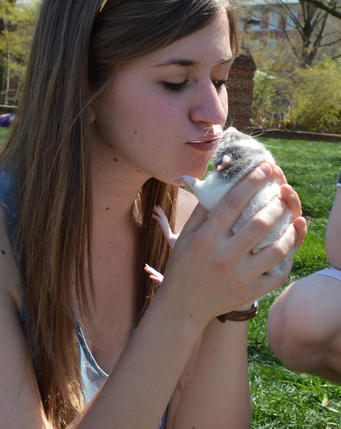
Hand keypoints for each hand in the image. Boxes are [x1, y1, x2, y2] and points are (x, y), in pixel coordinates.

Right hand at [157, 162, 305, 325]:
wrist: (182, 306)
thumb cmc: (182, 266)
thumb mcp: (185, 237)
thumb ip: (202, 212)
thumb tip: (219, 187)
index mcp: (206, 239)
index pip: (232, 203)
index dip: (250, 182)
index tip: (264, 168)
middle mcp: (224, 256)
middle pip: (259, 223)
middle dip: (275, 202)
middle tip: (281, 191)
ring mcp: (239, 276)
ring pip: (275, 248)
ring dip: (288, 229)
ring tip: (291, 216)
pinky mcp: (250, 292)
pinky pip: (278, 273)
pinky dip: (287, 257)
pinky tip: (288, 243)